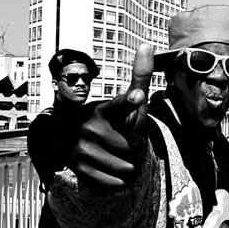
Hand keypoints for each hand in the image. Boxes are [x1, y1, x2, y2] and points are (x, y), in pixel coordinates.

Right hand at [72, 43, 153, 188]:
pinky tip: (109, 169)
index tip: (139, 96)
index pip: (121, 105)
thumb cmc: (118, 122)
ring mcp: (82, 150)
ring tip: (117, 156)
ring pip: (129, 167)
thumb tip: (147, 44)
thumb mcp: (131, 102)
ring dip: (129, 166)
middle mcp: (90, 127)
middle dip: (137, 150)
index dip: (130, 102)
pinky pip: (118, 182)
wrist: (90, 150)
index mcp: (104, 109)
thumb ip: (140, 76)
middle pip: (136, 148)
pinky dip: (119, 181)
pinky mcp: (81, 171)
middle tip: (124, 143)